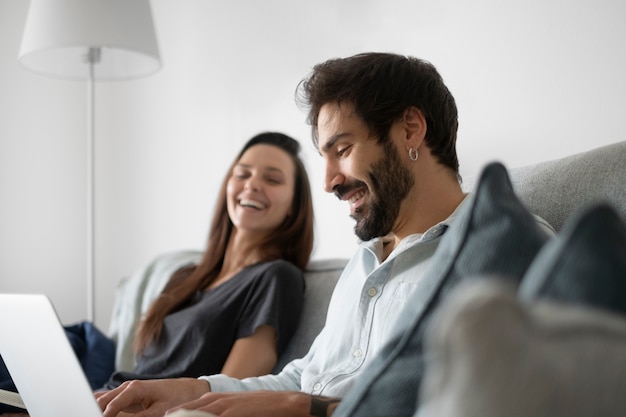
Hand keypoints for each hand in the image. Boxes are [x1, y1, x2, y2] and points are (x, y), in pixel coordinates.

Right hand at [95, 378, 209, 416]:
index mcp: (135, 388)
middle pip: (102, 400)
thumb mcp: (160, 411)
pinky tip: (99, 413)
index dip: (102, 415)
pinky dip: (103, 409)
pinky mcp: (127, 397)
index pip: (111, 405)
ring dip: (96, 409)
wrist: (187, 389)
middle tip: (86, 414)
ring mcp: (126, 391)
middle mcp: (127, 387)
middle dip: (94, 410)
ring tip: (90, 413)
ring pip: (103, 400)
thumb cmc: (176, 397)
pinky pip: (110, 403)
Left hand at [167, 391, 339, 416]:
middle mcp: (221, 401)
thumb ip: (226, 412)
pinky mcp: (236, 413)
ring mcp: (228, 407)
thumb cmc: (268, 409)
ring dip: (186, 416)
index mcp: (222, 400)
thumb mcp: (243, 408)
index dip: (178, 414)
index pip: (192, 408)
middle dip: (178, 416)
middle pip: (190, 410)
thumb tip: (217, 414)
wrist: (291, 404)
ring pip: (198, 413)